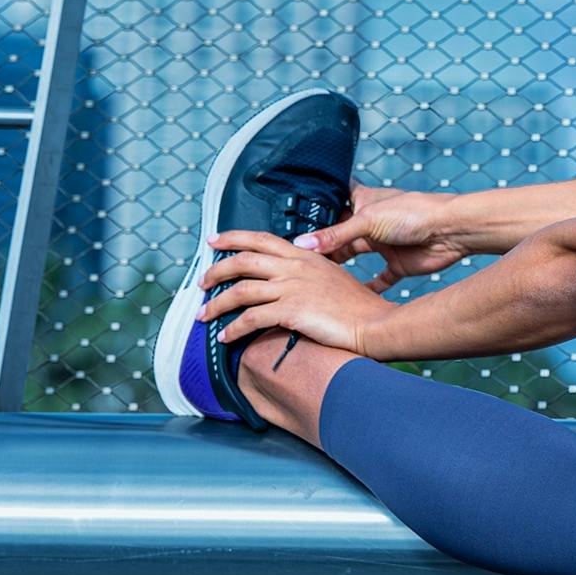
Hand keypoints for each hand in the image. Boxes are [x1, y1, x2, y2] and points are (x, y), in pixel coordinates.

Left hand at [197, 230, 397, 353]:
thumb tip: (290, 280)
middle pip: (243, 261)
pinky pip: (251, 318)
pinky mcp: (291, 311)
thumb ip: (309, 273)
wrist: (374, 323)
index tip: (215, 241)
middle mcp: (295, 267)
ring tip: (203, 314)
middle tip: (201, 281)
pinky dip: (233, 328)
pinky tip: (225, 336)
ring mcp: (292, 287)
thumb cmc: (358, 307)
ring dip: (216, 304)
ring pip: (240, 290)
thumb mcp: (333, 277)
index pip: (262, 239)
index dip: (234, 237)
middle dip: (216, 270)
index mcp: (305, 256)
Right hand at [292, 180, 467, 292]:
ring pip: (354, 257)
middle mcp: (370, 223)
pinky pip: (379, 279)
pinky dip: (367, 288)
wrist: (452, 230)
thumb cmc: (414, 212)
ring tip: (312, 278)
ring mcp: (383, 244)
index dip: (315, 211)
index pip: (333, 203)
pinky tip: (349, 298)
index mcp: (362, 202)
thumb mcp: (368, 221)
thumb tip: (302, 245)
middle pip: (339, 235)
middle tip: (295, 260)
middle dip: (321, 246)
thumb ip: (335, 235)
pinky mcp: (396, 264)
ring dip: (338, 267)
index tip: (290, 223)